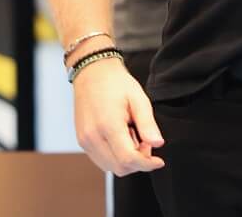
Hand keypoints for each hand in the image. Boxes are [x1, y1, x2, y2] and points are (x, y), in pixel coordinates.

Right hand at [73, 57, 164, 175]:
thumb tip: (158, 144)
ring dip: (126, 160)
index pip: (128, 159)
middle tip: (147, 142)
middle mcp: (92, 138)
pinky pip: (101, 159)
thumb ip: (147, 124)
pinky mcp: (82, 141)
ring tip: (134, 137)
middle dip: (138, 162)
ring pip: (109, 167)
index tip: (159, 162)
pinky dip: (115, 157)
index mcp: (108, 126)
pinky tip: (123, 139)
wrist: (93, 73)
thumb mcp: (139, 99)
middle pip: (119, 168)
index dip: (146, 164)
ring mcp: (85, 141)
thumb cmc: (117, 84)